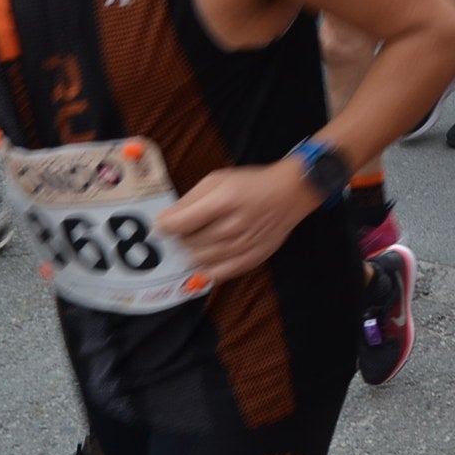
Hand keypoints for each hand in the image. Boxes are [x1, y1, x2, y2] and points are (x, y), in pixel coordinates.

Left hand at [157, 162, 314, 284]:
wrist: (291, 193)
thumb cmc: (251, 183)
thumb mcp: (218, 179)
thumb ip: (189, 200)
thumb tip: (163, 221)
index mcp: (224, 201)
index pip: (179, 224)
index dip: (165, 226)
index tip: (163, 224)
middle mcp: (233, 227)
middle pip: (188, 244)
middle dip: (180, 238)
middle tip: (186, 229)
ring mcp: (244, 247)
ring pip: (200, 260)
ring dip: (192, 252)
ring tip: (199, 240)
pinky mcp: (251, 260)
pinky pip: (217, 275)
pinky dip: (205, 269)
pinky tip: (207, 257)